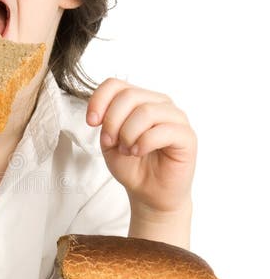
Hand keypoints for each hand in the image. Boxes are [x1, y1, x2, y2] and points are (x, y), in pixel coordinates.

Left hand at [86, 78, 196, 243]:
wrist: (149, 193)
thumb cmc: (132, 166)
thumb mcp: (109, 142)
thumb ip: (106, 122)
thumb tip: (102, 113)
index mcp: (140, 100)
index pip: (116, 84)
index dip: (99, 100)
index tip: (91, 122)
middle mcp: (160, 103)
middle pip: (129, 95)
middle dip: (112, 121)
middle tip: (110, 142)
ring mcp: (176, 118)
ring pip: (145, 111)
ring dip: (128, 134)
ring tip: (127, 150)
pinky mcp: (187, 136)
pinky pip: (162, 130)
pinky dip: (144, 143)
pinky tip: (138, 152)